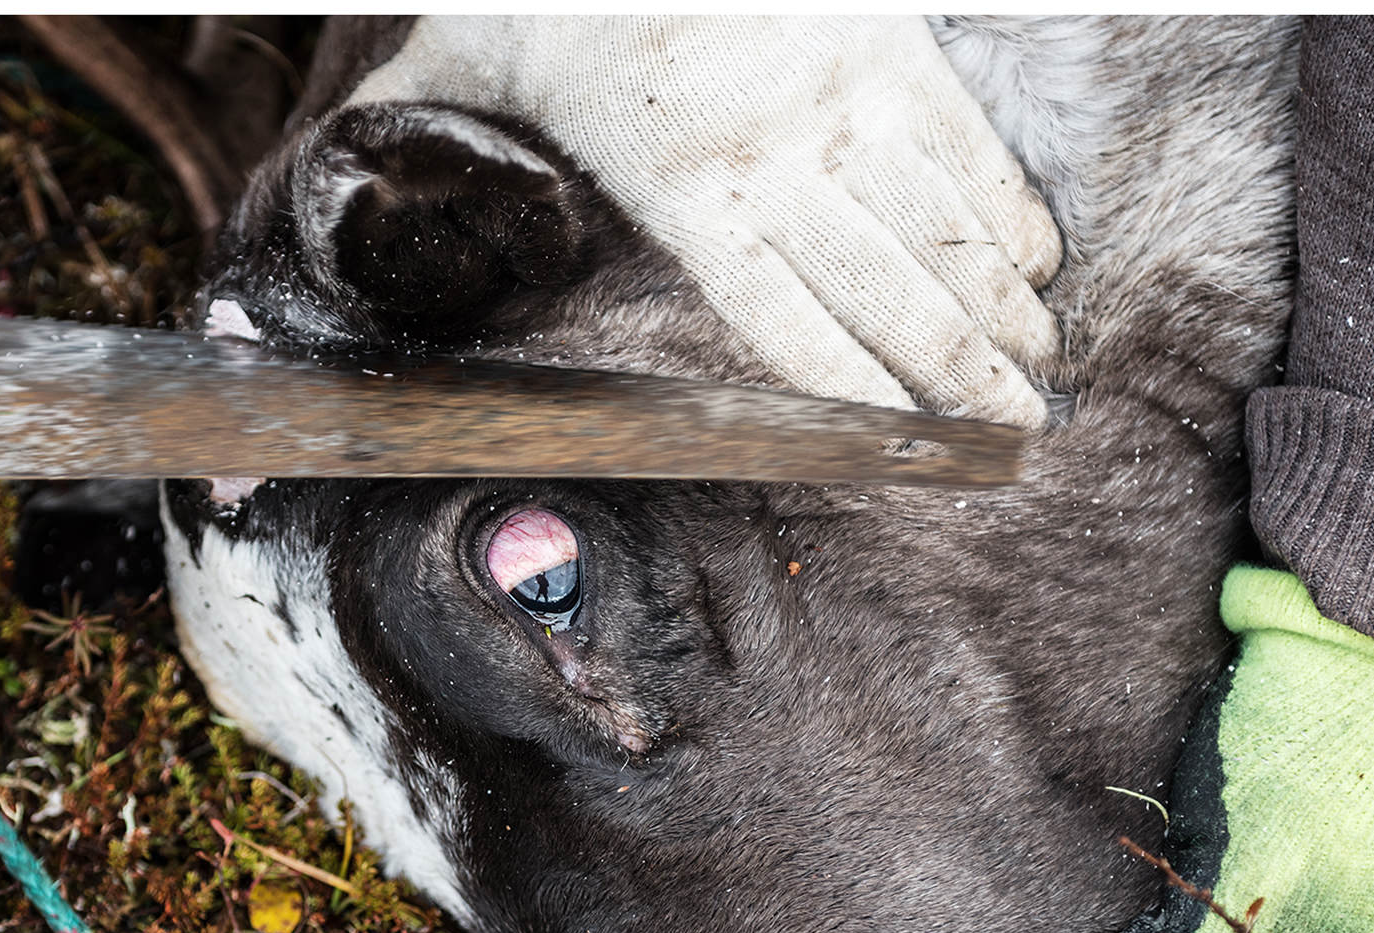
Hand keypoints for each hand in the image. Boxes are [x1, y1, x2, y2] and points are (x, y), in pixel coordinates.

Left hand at [349, 16, 1064, 426]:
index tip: (903, 449)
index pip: (781, 320)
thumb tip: (337, 170)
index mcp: (679, 186)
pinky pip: (968, 146)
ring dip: (999, 309)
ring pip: (942, 228)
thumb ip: (410, 122)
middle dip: (960, 375)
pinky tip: (1035, 268)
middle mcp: (774, 155)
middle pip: (886, 293)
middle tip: (1013, 438)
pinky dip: (1008, 210)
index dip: (854, 394)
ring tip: (1036, 372)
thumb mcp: (464, 50)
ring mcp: (843, 97)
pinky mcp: (890, 42)